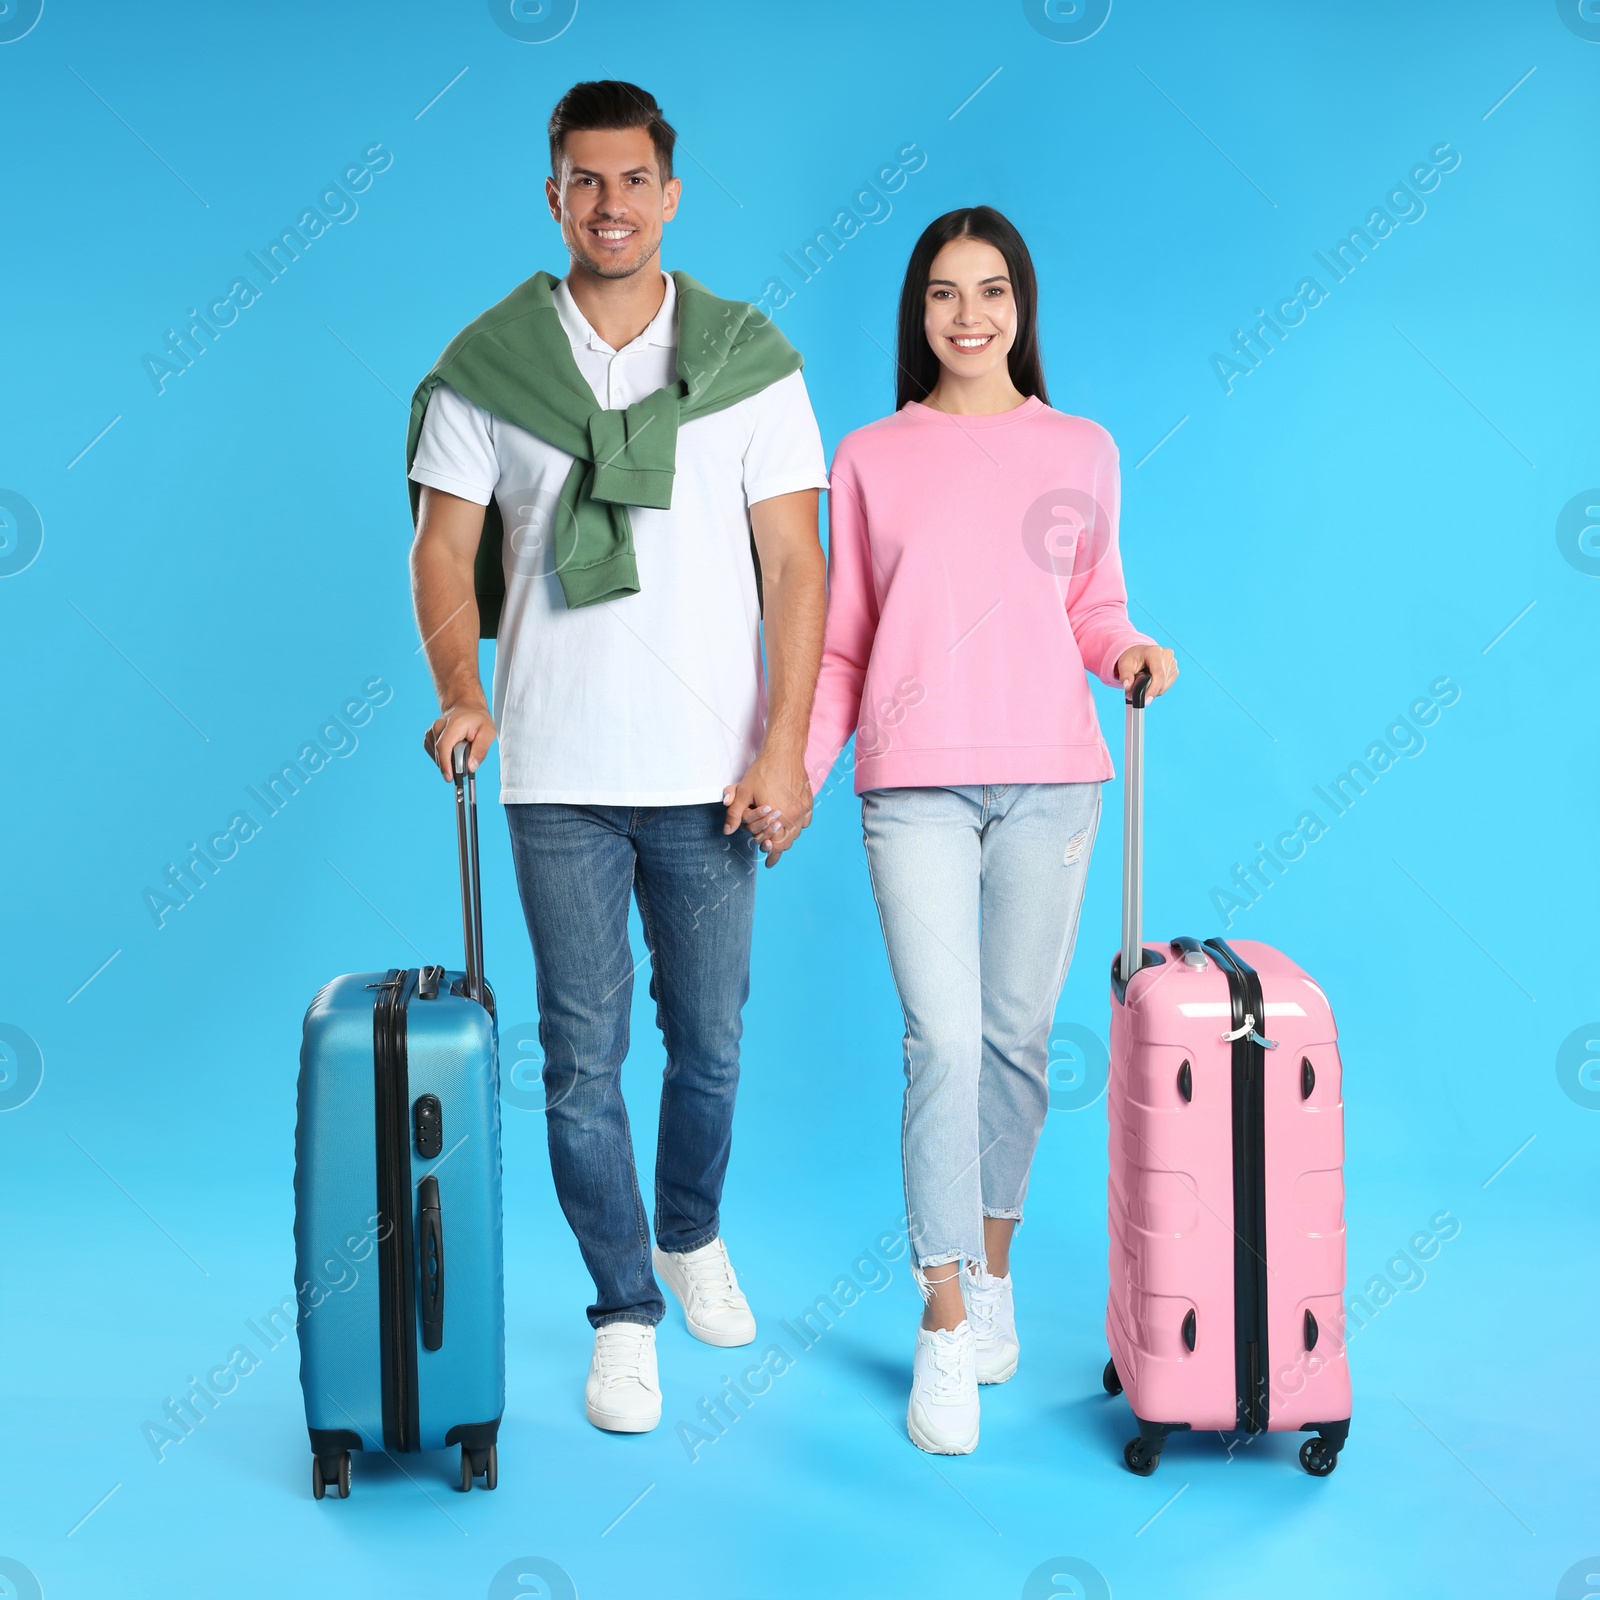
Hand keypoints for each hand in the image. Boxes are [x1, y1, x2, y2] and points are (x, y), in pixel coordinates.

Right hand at [424, 701, 496, 780]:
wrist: (466, 707)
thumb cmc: (478, 720)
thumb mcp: (488, 733)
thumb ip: (480, 751)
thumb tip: (471, 768)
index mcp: (454, 724)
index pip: (443, 746)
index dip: (445, 764)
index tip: (449, 778)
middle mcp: (439, 726)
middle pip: (439, 753)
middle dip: (450, 764)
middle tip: (464, 764)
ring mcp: (432, 731)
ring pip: (436, 755)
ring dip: (448, 760)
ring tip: (461, 752)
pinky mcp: (429, 736)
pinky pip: (433, 753)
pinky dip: (443, 757)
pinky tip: (453, 752)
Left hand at [722, 746, 812, 868]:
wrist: (783, 753)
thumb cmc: (763, 771)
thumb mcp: (744, 792)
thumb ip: (735, 814)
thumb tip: (727, 831)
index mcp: (779, 818)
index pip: (776, 845)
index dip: (771, 854)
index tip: (768, 861)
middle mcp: (795, 817)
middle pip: (788, 842)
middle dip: (779, 848)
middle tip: (771, 852)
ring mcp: (804, 809)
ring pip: (797, 833)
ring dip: (788, 837)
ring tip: (779, 839)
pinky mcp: (808, 801)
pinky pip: (806, 821)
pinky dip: (799, 825)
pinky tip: (792, 824)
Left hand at [1114, 643, 1178, 698]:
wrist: (1138, 654)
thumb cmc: (1132, 658)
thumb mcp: (1124, 664)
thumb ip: (1125, 675)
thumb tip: (1127, 686)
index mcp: (1154, 652)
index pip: (1158, 674)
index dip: (1153, 689)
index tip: (1146, 700)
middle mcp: (1166, 655)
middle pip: (1162, 681)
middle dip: (1148, 692)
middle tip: (1132, 694)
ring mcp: (1172, 663)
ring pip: (1164, 686)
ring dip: (1152, 691)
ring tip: (1140, 685)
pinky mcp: (1174, 670)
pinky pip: (1166, 686)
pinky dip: (1157, 689)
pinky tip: (1149, 682)